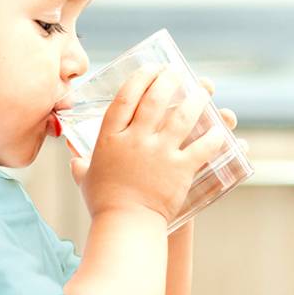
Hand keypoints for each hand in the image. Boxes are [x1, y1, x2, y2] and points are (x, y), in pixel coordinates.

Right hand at [72, 68, 232, 221]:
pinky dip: (213, 136)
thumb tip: (73, 157)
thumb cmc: (104, 203)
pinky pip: (203, 146)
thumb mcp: (85, 178)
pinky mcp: (180, 168)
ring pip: (182, 116)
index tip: (150, 68)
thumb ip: (81, 163)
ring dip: (196, 99)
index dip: (140, 78)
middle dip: (168, 79)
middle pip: (155, 99)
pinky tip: (220, 130)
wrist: (126, 226)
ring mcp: (159, 153)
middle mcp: (135, 140)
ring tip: (203, 90)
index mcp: (110, 137)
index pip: (126, 97)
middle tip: (176, 72)